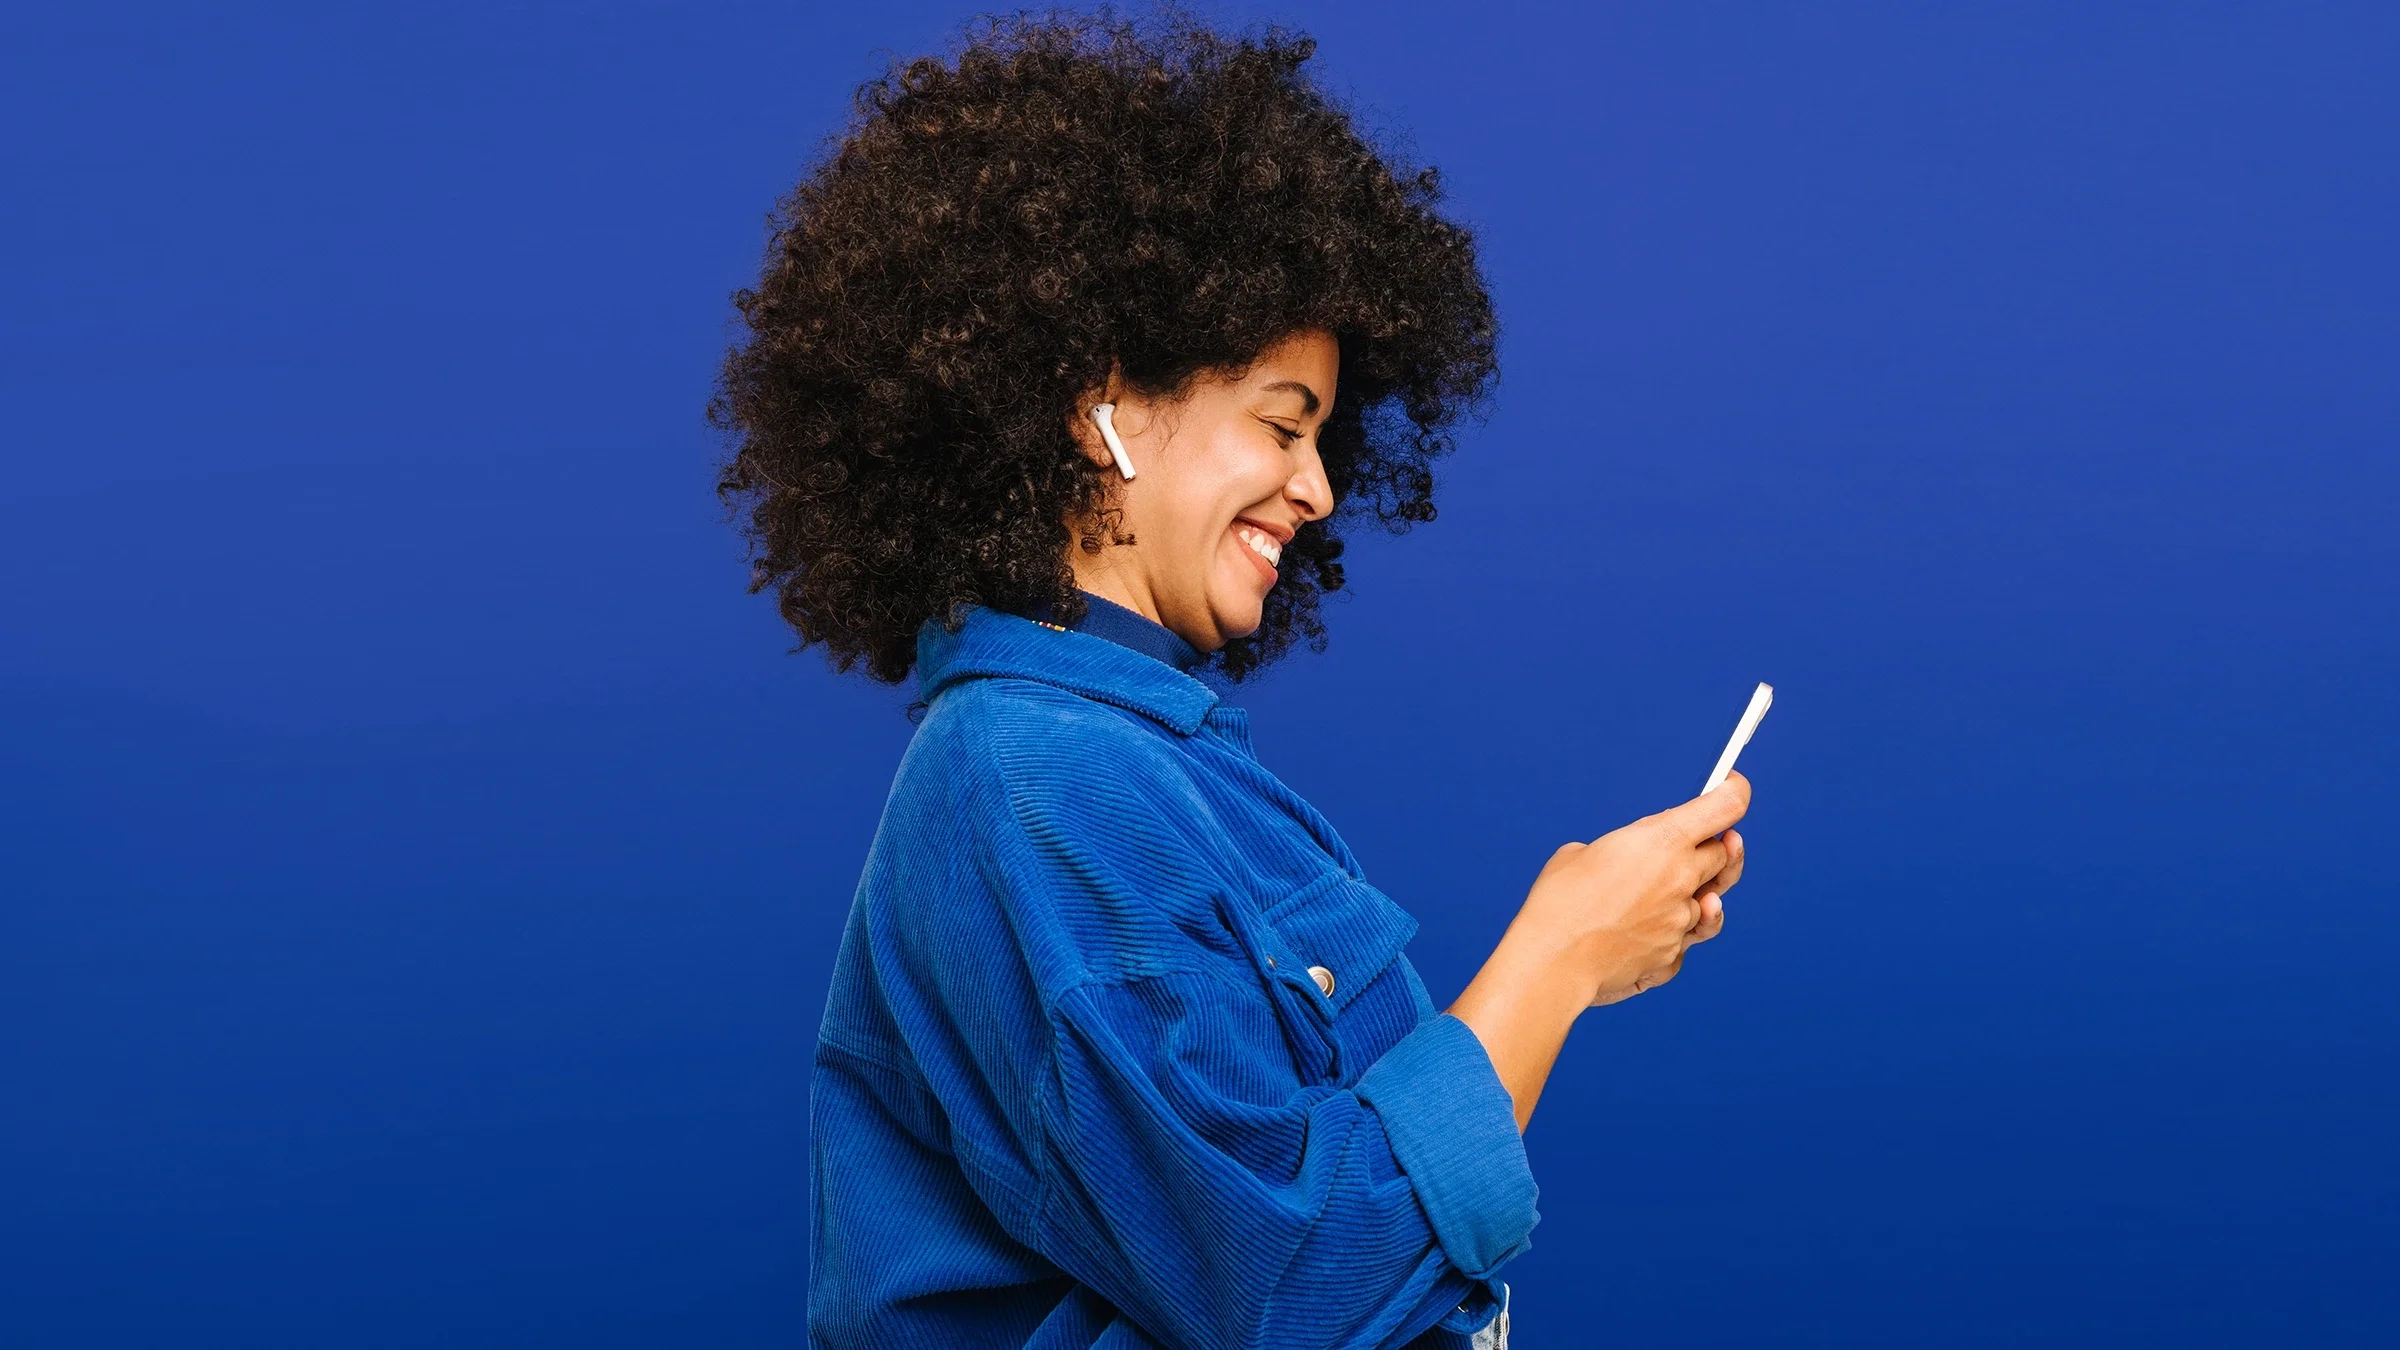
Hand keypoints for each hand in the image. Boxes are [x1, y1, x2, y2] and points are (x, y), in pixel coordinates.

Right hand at [1515, 772, 1750, 1006]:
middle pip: (1724, 855)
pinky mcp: (1673, 956)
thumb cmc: (1559, 903)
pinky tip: (1641, 932)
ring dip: (1690, 896)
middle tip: (1689, 846)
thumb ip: (1622, 850)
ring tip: (1660, 894)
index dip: (1734, 791)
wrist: (1553, 961)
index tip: (1732, 785)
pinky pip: (1683, 941)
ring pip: (1708, 903)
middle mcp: (1683, 879)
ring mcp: (1682, 921)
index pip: (1726, 807)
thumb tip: (1625, 861)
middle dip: (1711, 848)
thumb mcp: (1584, 852)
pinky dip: (1669, 936)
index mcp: (1664, 840)